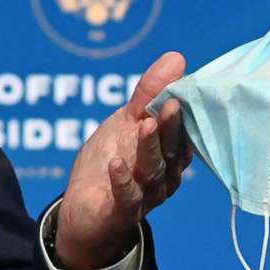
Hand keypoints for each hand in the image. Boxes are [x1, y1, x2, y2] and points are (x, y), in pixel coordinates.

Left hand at [53, 50, 191, 269]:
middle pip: (172, 152)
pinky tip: (116, 163)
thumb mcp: (126, 122)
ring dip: (149, 149)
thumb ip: (149, 94)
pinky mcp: (121, 212)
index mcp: (170, 154)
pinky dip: (122, 180)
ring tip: (145, 125)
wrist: (84, 209)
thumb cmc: (112, 159)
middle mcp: (165, 176)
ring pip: (153, 172)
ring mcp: (145, 196)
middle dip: (171, 128)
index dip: (184, 113)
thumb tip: (176, 58)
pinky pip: (127, 198)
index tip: (184, 88)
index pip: (183, 132)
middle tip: (171, 104)